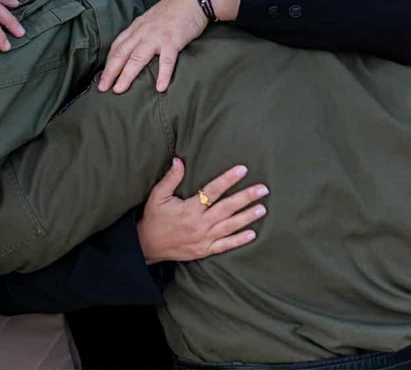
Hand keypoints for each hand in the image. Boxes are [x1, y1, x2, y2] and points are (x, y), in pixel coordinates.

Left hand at [98, 0, 238, 93]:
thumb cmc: (174, 10)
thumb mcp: (151, 19)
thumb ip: (142, 33)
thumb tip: (135, 49)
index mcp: (137, 27)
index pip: (117, 46)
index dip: (108, 63)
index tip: (102, 77)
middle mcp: (142, 32)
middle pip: (121, 54)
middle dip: (110, 72)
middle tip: (102, 88)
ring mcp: (156, 37)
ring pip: (137, 58)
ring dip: (126, 75)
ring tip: (119, 90)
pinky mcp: (173, 40)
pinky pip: (167, 61)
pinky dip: (163, 75)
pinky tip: (160, 88)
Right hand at [136, 158, 267, 263]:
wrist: (147, 246)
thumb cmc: (153, 218)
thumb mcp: (157, 196)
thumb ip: (170, 178)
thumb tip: (179, 160)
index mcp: (189, 208)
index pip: (213, 191)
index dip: (228, 179)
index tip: (242, 170)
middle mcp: (199, 223)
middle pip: (227, 208)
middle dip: (246, 197)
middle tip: (263, 189)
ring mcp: (203, 238)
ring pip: (230, 226)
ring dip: (247, 217)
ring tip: (262, 208)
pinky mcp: (204, 250)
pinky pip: (225, 245)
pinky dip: (239, 240)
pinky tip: (252, 234)